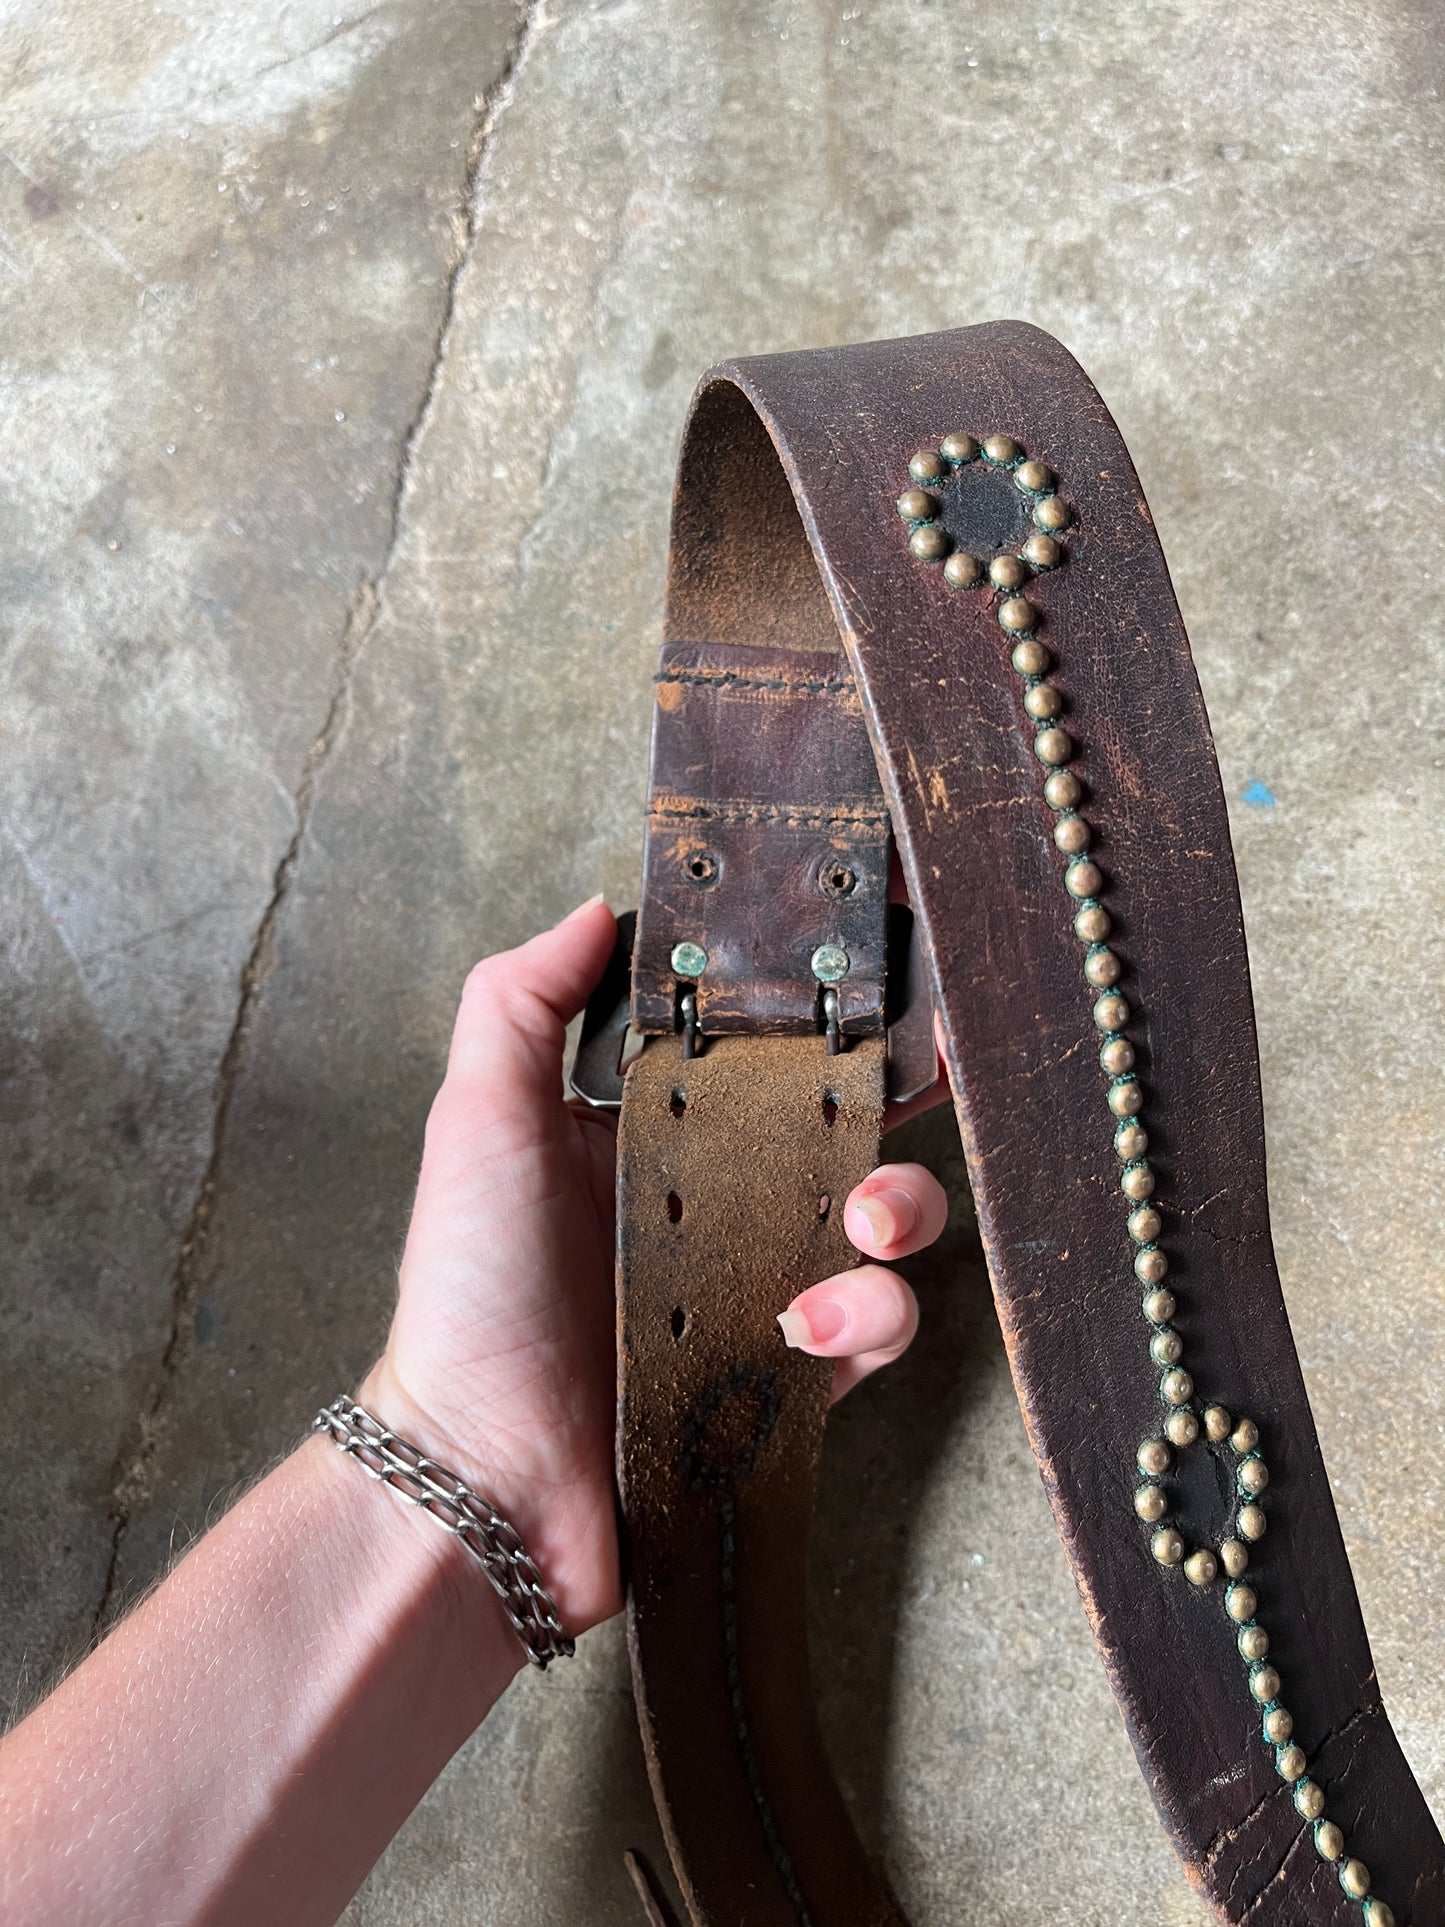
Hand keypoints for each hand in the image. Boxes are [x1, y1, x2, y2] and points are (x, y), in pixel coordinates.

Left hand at [362, 897, 947, 1639]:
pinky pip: (877, 1328)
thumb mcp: (478, 1122)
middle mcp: (720, 1197)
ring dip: (901, 1205)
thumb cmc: (470, 1296)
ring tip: (861, 1223)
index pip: (762, 1047)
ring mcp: (761, 1284)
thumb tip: (595, 908)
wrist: (483, 1477)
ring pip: (885, 1221)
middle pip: (849, 1122)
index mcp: (655, 1127)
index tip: (885, 965)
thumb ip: (522, 1003)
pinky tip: (804, 1325)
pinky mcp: (791, 1375)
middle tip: (929, 1079)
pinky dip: (868, 1316)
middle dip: (903, 1094)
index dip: (827, 1006)